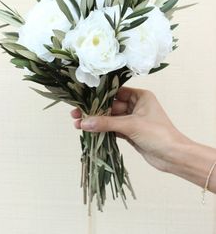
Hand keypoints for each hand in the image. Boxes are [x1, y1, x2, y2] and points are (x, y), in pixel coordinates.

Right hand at [71, 86, 190, 172]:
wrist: (173, 156)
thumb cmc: (158, 134)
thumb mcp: (131, 125)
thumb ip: (106, 123)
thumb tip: (84, 122)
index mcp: (140, 96)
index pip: (116, 92)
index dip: (99, 95)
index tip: (83, 97)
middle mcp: (135, 106)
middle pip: (110, 106)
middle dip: (94, 110)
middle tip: (76, 113)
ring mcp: (132, 120)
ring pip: (110, 118)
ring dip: (96, 121)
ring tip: (77, 123)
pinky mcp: (130, 132)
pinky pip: (113, 128)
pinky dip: (102, 130)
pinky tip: (88, 130)